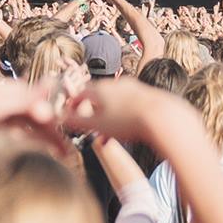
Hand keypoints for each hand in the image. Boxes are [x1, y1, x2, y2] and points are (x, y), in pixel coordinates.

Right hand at [62, 77, 180, 143]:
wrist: (162, 117)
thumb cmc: (127, 121)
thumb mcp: (97, 124)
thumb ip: (78, 121)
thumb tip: (60, 118)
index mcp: (101, 89)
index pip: (80, 93)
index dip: (73, 104)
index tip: (70, 115)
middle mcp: (116, 84)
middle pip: (98, 97)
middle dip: (92, 114)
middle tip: (89, 128)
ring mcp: (132, 88)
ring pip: (114, 103)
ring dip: (107, 119)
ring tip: (107, 138)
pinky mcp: (146, 95)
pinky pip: (128, 106)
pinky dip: (122, 117)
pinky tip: (125, 132)